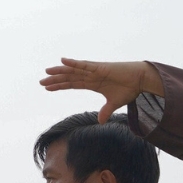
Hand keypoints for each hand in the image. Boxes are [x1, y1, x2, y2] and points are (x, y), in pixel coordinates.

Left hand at [41, 59, 164, 122]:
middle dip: (55, 79)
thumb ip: (106, 111)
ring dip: (60, 71)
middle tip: (41, 82)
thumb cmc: (130, 89)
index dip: (60, 86)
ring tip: (46, 71)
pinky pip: (84, 64)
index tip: (48, 88)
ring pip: (73, 71)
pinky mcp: (100, 67)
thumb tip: (100, 121)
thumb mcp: (114, 103)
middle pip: (69, 77)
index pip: (72, 84)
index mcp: (93, 83)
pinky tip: (62, 61)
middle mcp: (91, 76)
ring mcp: (94, 71)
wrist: (141, 80)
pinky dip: (73, 63)